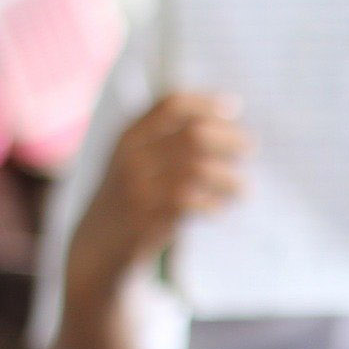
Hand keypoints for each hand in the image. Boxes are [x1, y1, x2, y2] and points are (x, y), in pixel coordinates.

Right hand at [70, 92, 251, 278]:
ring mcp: (137, 188)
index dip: (206, 103)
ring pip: (197, 169)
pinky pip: (190, 203)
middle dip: (228, 138)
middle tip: (249, 147)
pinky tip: (220, 208)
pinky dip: (212, 204)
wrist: (98, 244)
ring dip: (228, 177)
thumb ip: (166, 139)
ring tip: (242, 187)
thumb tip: (223, 121)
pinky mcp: (145, 219)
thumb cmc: (129, 198)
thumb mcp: (136, 161)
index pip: (171, 105)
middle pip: (192, 135)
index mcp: (129, 136)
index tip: (235, 109)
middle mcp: (131, 157)